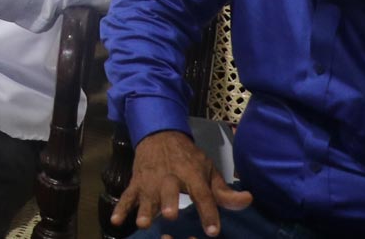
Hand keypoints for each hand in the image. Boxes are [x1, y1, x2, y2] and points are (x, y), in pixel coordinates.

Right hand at [109, 129, 252, 235]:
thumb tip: (248, 199)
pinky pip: (127, 196)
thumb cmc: (188, 158)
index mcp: (192, 174)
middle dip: (167, 202)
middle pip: (169, 190)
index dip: (208, 212)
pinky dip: (121, 208)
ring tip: (143, 223)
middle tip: (169, 215)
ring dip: (144, 208)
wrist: (159, 135)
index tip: (213, 231)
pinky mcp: (136, 182)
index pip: (202, 194)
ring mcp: (150, 180)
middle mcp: (169, 176)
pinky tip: (116, 221)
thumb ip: (225, 191)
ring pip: (146, 195)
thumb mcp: (209, 170)